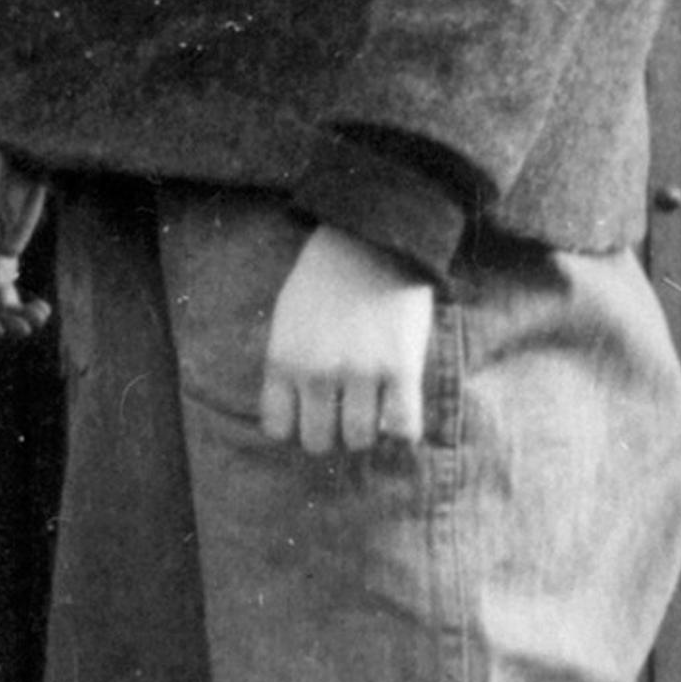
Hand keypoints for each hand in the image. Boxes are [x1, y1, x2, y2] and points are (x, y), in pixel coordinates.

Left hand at [260, 226, 434, 455]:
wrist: (371, 241)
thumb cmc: (324, 278)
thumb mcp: (286, 319)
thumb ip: (286, 364)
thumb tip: (294, 411)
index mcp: (282, 359)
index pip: (277, 427)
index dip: (295, 427)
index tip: (309, 416)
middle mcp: (317, 372)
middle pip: (318, 441)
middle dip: (331, 434)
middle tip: (343, 416)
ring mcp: (360, 373)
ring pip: (360, 439)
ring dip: (366, 432)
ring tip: (373, 411)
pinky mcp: (402, 369)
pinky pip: (402, 428)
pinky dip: (401, 430)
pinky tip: (399, 410)